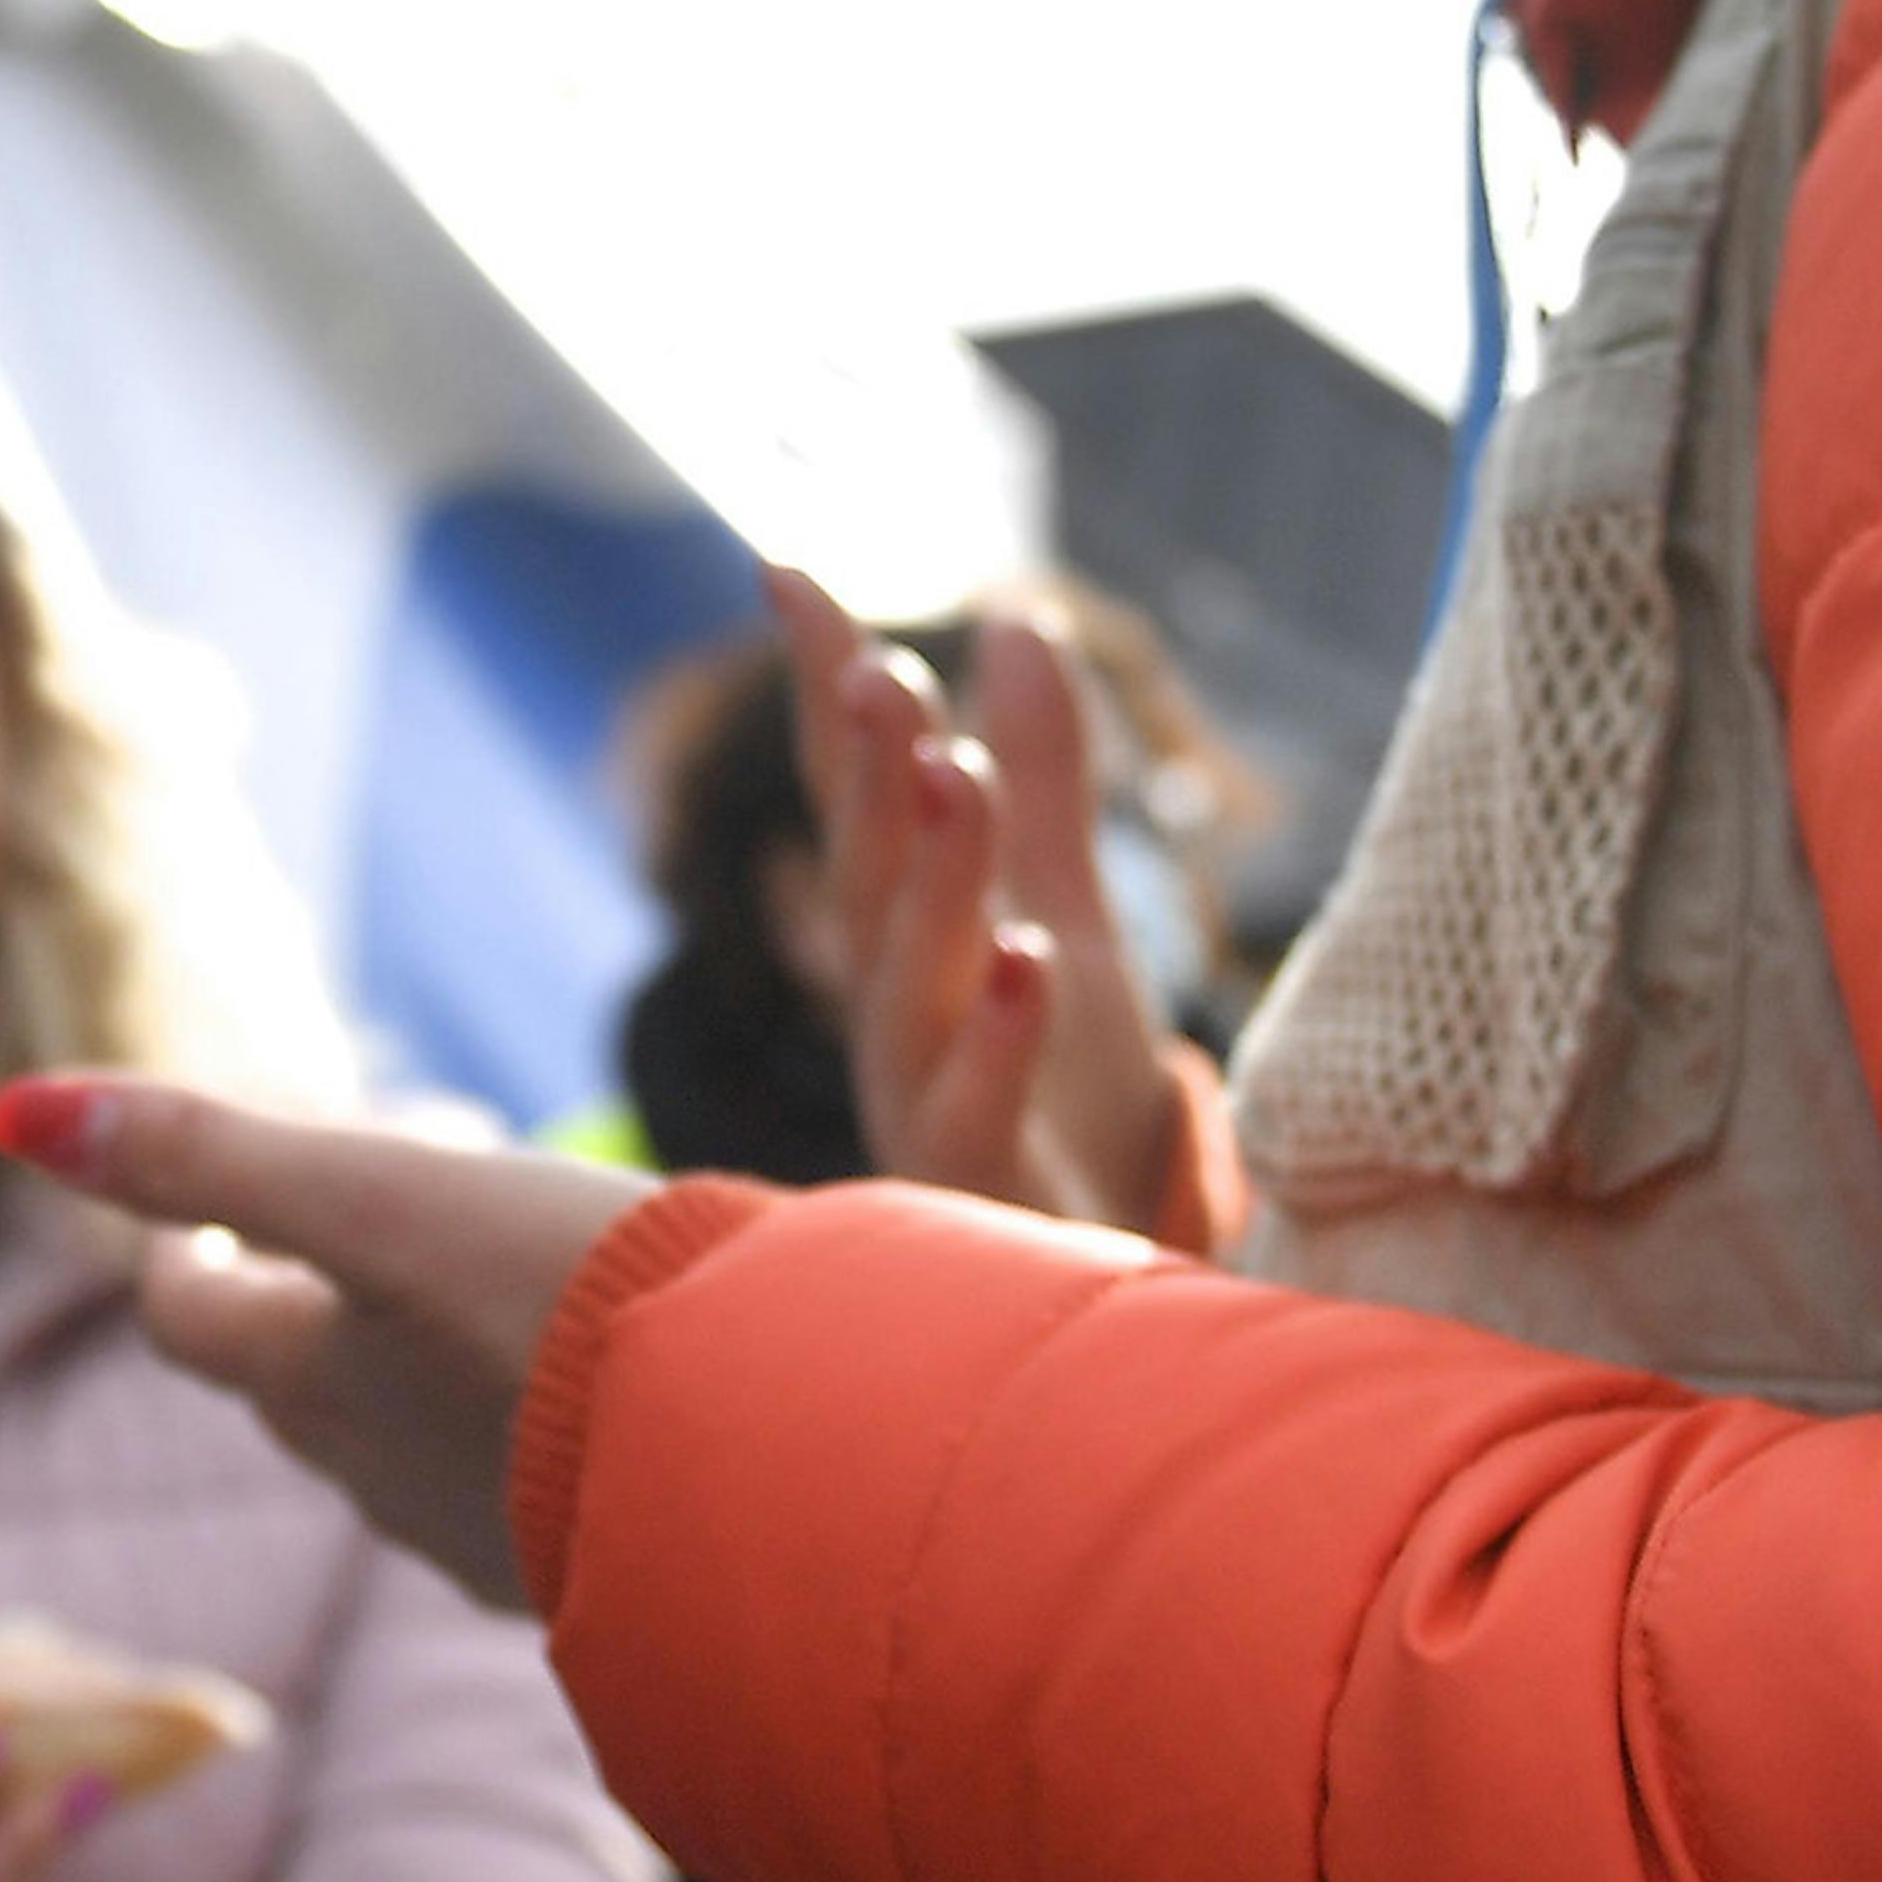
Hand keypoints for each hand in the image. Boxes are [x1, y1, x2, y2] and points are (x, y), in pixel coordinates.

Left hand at [3, 1074, 645, 1610]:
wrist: (765, 1463)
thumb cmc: (565, 1308)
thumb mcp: (382, 1196)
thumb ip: (206, 1152)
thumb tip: (13, 1108)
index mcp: (313, 1381)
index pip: (189, 1322)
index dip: (176, 1260)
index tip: (194, 1218)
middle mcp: (375, 1476)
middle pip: (295, 1390)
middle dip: (302, 1311)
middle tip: (353, 1232)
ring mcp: (481, 1539)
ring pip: (411, 1448)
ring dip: (422, 1377)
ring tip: (486, 1302)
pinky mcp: (585, 1571)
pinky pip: (522, 1498)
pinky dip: (526, 1440)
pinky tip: (600, 1410)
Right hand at [766, 565, 1192, 1238]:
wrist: (1095, 1307)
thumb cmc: (1067, 1111)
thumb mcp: (1068, 918)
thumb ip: (1039, 781)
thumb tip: (1016, 620)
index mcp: (911, 946)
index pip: (857, 798)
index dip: (826, 690)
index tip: (786, 573)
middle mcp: (896, 1016)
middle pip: (868, 880)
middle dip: (869, 775)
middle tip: (876, 668)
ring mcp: (926, 1104)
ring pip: (908, 983)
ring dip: (927, 879)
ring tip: (949, 775)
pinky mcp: (981, 1193)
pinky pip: (976, 1108)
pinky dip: (994, 1032)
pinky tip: (1022, 955)